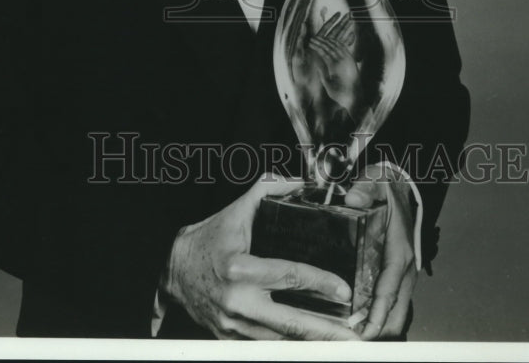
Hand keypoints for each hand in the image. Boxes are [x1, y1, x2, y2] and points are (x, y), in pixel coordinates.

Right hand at [162, 175, 360, 339]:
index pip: (288, 276)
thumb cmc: (208, 238)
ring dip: (312, 342)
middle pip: (291, 323)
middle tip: (355, 337)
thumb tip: (300, 182)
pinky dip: (290, 345)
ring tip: (342, 343)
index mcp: (239, 269)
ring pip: (281, 341)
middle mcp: (237, 301)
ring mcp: (233, 325)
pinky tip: (312, 344)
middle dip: (326, 332)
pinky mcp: (230, 340)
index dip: (320, 282)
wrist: (173, 269)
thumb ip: (268, 190)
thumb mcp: (236, 210)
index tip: (344, 290)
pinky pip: (266, 345)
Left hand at [344, 163, 417, 339]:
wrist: (403, 186)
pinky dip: (379, 316)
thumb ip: (364, 189)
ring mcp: (403, 274)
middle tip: (352, 341)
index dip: (377, 315)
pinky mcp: (398, 275)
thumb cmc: (388, 188)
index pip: (389, 292)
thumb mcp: (375, 182)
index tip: (364, 334)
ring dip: (379, 326)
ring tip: (352, 336)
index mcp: (399, 253)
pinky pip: (392, 303)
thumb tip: (353, 199)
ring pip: (397, 313)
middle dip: (378, 330)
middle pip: (397, 313)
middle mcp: (405, 269)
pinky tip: (359, 321)